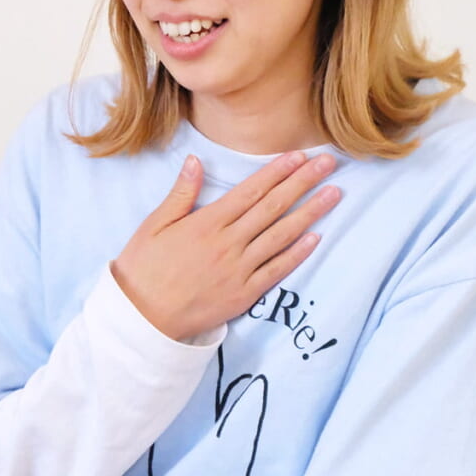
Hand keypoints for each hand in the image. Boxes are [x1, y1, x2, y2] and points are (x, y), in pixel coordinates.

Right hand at [110, 151, 341, 341]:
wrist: (142, 320)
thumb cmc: (144, 269)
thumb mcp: (153, 225)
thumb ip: (180, 193)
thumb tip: (196, 160)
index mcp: (206, 223)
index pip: (250, 190)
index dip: (277, 171)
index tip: (299, 156)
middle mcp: (228, 243)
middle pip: (273, 207)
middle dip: (303, 183)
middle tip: (327, 164)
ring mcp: (239, 270)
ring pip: (281, 235)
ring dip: (310, 213)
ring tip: (333, 194)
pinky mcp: (244, 294)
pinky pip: (276, 270)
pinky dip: (298, 254)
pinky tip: (316, 238)